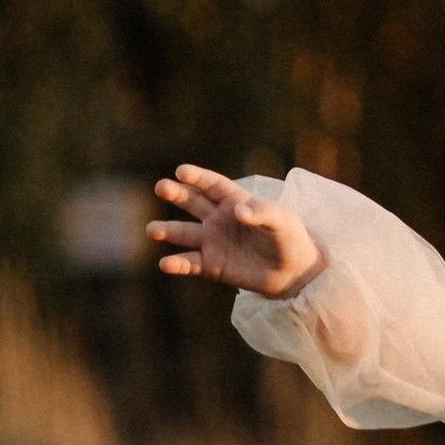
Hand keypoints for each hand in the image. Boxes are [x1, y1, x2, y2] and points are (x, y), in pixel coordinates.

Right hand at [148, 165, 327, 300]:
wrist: (293, 272)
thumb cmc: (290, 239)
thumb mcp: (282, 221)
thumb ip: (262, 213)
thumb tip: (238, 210)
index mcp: (235, 201)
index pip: (212, 185)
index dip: (197, 177)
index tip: (180, 171)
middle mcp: (218, 219)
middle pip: (192, 202)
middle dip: (176, 194)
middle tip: (161, 187)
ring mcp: (213, 242)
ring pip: (184, 233)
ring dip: (167, 231)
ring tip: (152, 230)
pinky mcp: (212, 266)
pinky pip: (190, 263)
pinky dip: (177, 264)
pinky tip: (165, 264)